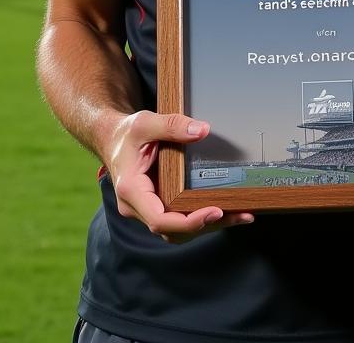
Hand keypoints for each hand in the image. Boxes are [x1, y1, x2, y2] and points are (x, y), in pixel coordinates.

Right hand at [106, 111, 253, 243]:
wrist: (113, 139)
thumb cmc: (126, 133)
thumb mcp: (145, 123)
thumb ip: (172, 125)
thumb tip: (203, 130)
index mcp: (132, 190)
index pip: (159, 219)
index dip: (188, 222)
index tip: (216, 211)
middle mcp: (137, 206)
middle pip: (173, 229)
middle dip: (207, 225)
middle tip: (240, 215)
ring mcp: (147, 208)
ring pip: (177, 230)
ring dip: (208, 226)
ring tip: (241, 215)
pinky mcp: (158, 204)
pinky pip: (179, 219)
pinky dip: (201, 218)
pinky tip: (226, 210)